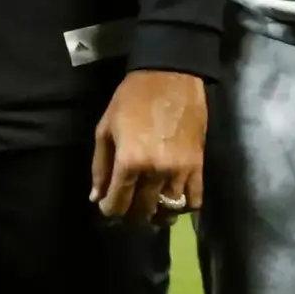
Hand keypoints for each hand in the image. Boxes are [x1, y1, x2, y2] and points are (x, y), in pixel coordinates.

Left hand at [91, 68, 207, 226]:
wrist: (170, 76)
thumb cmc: (132, 98)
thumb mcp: (105, 128)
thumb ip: (100, 166)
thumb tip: (96, 197)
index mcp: (129, 162)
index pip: (118, 203)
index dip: (109, 210)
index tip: (107, 207)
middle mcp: (155, 172)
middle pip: (142, 211)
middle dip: (130, 216)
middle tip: (126, 210)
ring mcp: (180, 171)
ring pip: (168, 210)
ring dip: (157, 215)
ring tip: (150, 210)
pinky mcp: (198, 166)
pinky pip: (194, 200)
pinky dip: (183, 208)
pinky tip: (173, 202)